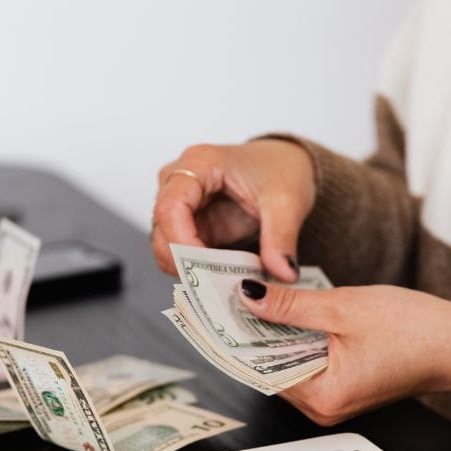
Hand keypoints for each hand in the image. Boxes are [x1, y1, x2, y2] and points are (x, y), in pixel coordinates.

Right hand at [151, 139, 314, 281]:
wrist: (286, 165)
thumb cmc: (280, 169)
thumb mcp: (288, 202)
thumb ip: (282, 238)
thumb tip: (283, 272)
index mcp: (200, 163)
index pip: (171, 206)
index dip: (181, 241)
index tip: (204, 269)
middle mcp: (180, 181)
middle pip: (162, 230)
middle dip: (185, 263)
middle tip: (218, 286)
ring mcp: (182, 204)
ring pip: (166, 246)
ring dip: (191, 270)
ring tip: (225, 284)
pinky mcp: (190, 225)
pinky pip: (181, 254)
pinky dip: (198, 271)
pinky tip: (223, 279)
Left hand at [237, 279, 450, 425]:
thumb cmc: (417, 330)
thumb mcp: (344, 307)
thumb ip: (290, 305)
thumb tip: (249, 297)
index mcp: (323, 396)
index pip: (259, 367)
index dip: (237, 334)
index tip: (218, 307)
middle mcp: (324, 406)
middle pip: (270, 366)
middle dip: (254, 329)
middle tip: (235, 292)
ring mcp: (334, 398)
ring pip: (288, 361)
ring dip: (276, 331)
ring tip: (262, 295)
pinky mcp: (344, 384)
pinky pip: (308, 361)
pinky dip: (298, 336)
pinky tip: (292, 310)